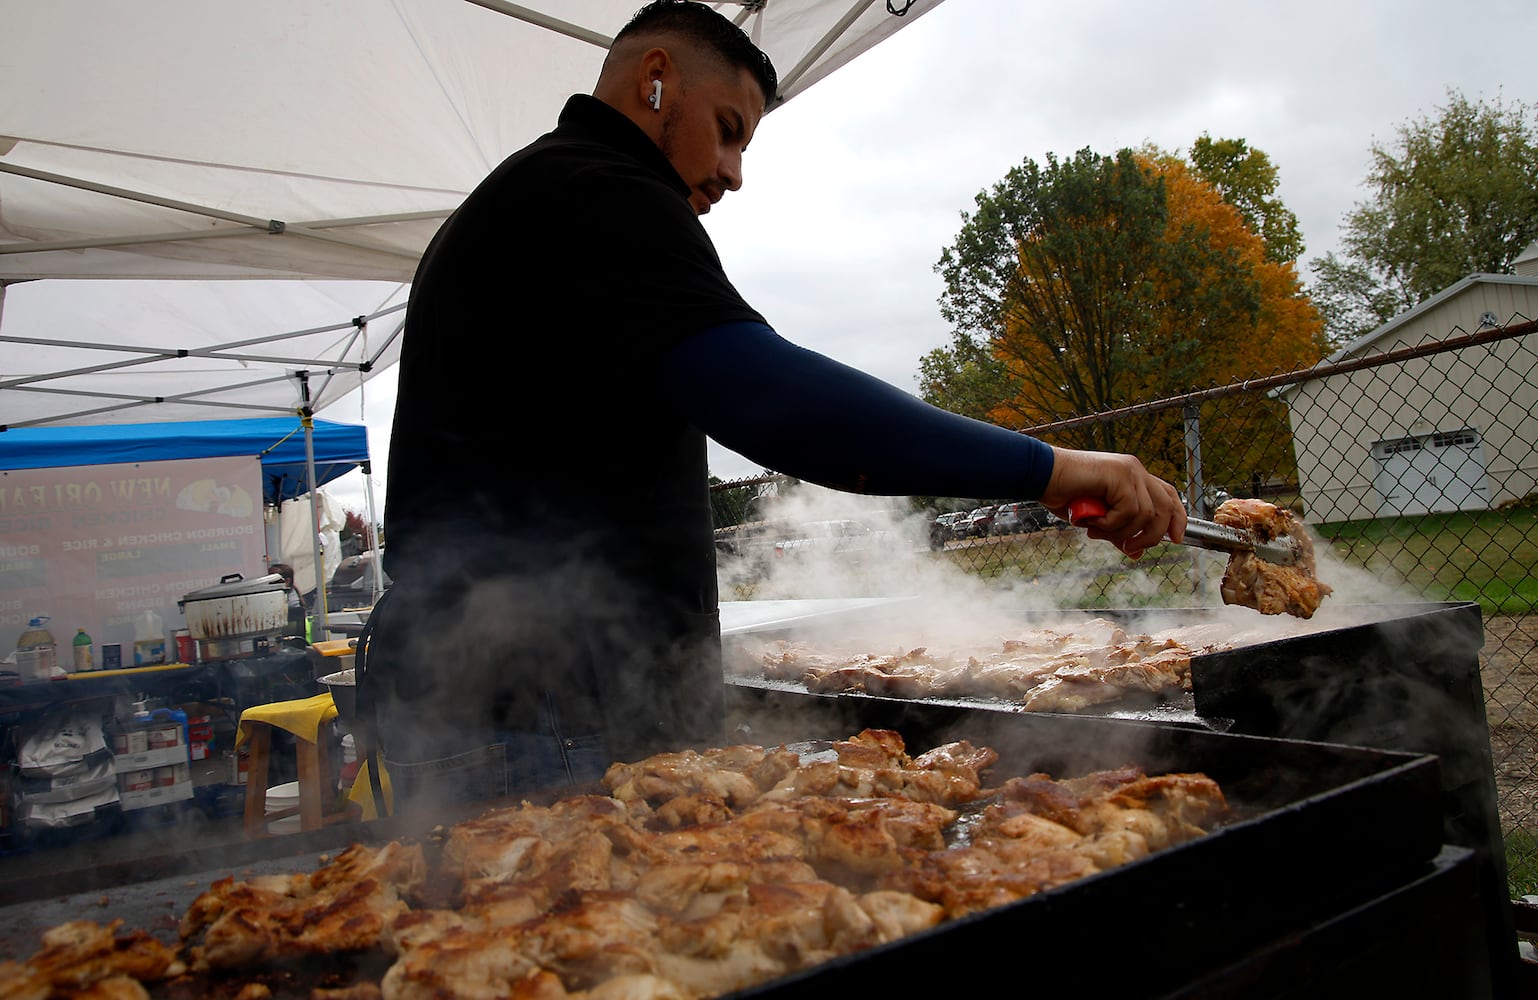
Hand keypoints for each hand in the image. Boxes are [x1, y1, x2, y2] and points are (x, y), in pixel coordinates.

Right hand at [1039, 447, 1186, 558]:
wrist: (1042, 476)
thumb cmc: (1065, 495)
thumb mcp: (1097, 520)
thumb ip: (1119, 532)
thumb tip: (1136, 552)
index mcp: (1133, 476)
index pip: (1168, 496)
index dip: (1177, 518)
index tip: (1177, 539)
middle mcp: (1136, 470)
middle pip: (1165, 508)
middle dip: (1152, 535)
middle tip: (1129, 547)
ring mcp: (1129, 471)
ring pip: (1145, 515)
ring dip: (1120, 531)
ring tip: (1095, 530)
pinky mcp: (1119, 475)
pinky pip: (1128, 511)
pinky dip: (1110, 524)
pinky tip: (1091, 521)